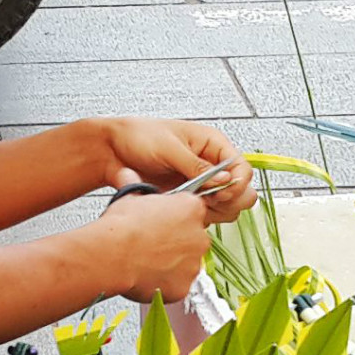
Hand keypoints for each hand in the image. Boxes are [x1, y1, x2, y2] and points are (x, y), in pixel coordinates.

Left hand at [91, 118, 257, 222]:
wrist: (111, 152)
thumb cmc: (138, 137)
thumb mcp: (170, 147)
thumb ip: (197, 166)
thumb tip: (224, 179)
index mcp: (213, 144)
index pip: (243, 169)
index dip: (236, 184)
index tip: (220, 192)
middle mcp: (211, 165)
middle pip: (242, 192)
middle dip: (228, 200)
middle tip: (207, 200)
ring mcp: (201, 185)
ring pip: (227, 207)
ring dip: (213, 211)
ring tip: (190, 204)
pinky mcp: (188, 200)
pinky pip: (206, 215)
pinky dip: (197, 217)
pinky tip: (180, 209)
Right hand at [100, 191, 212, 303]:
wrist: (113, 254)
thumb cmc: (122, 226)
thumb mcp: (131, 197)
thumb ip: (140, 190)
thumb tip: (129, 177)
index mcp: (191, 208)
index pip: (192, 211)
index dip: (175, 218)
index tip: (164, 223)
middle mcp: (199, 236)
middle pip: (192, 238)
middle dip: (176, 242)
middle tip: (154, 244)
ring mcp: (194, 262)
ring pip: (186, 263)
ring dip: (172, 263)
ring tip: (147, 261)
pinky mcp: (185, 286)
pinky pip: (178, 285)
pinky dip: (166, 283)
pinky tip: (148, 276)